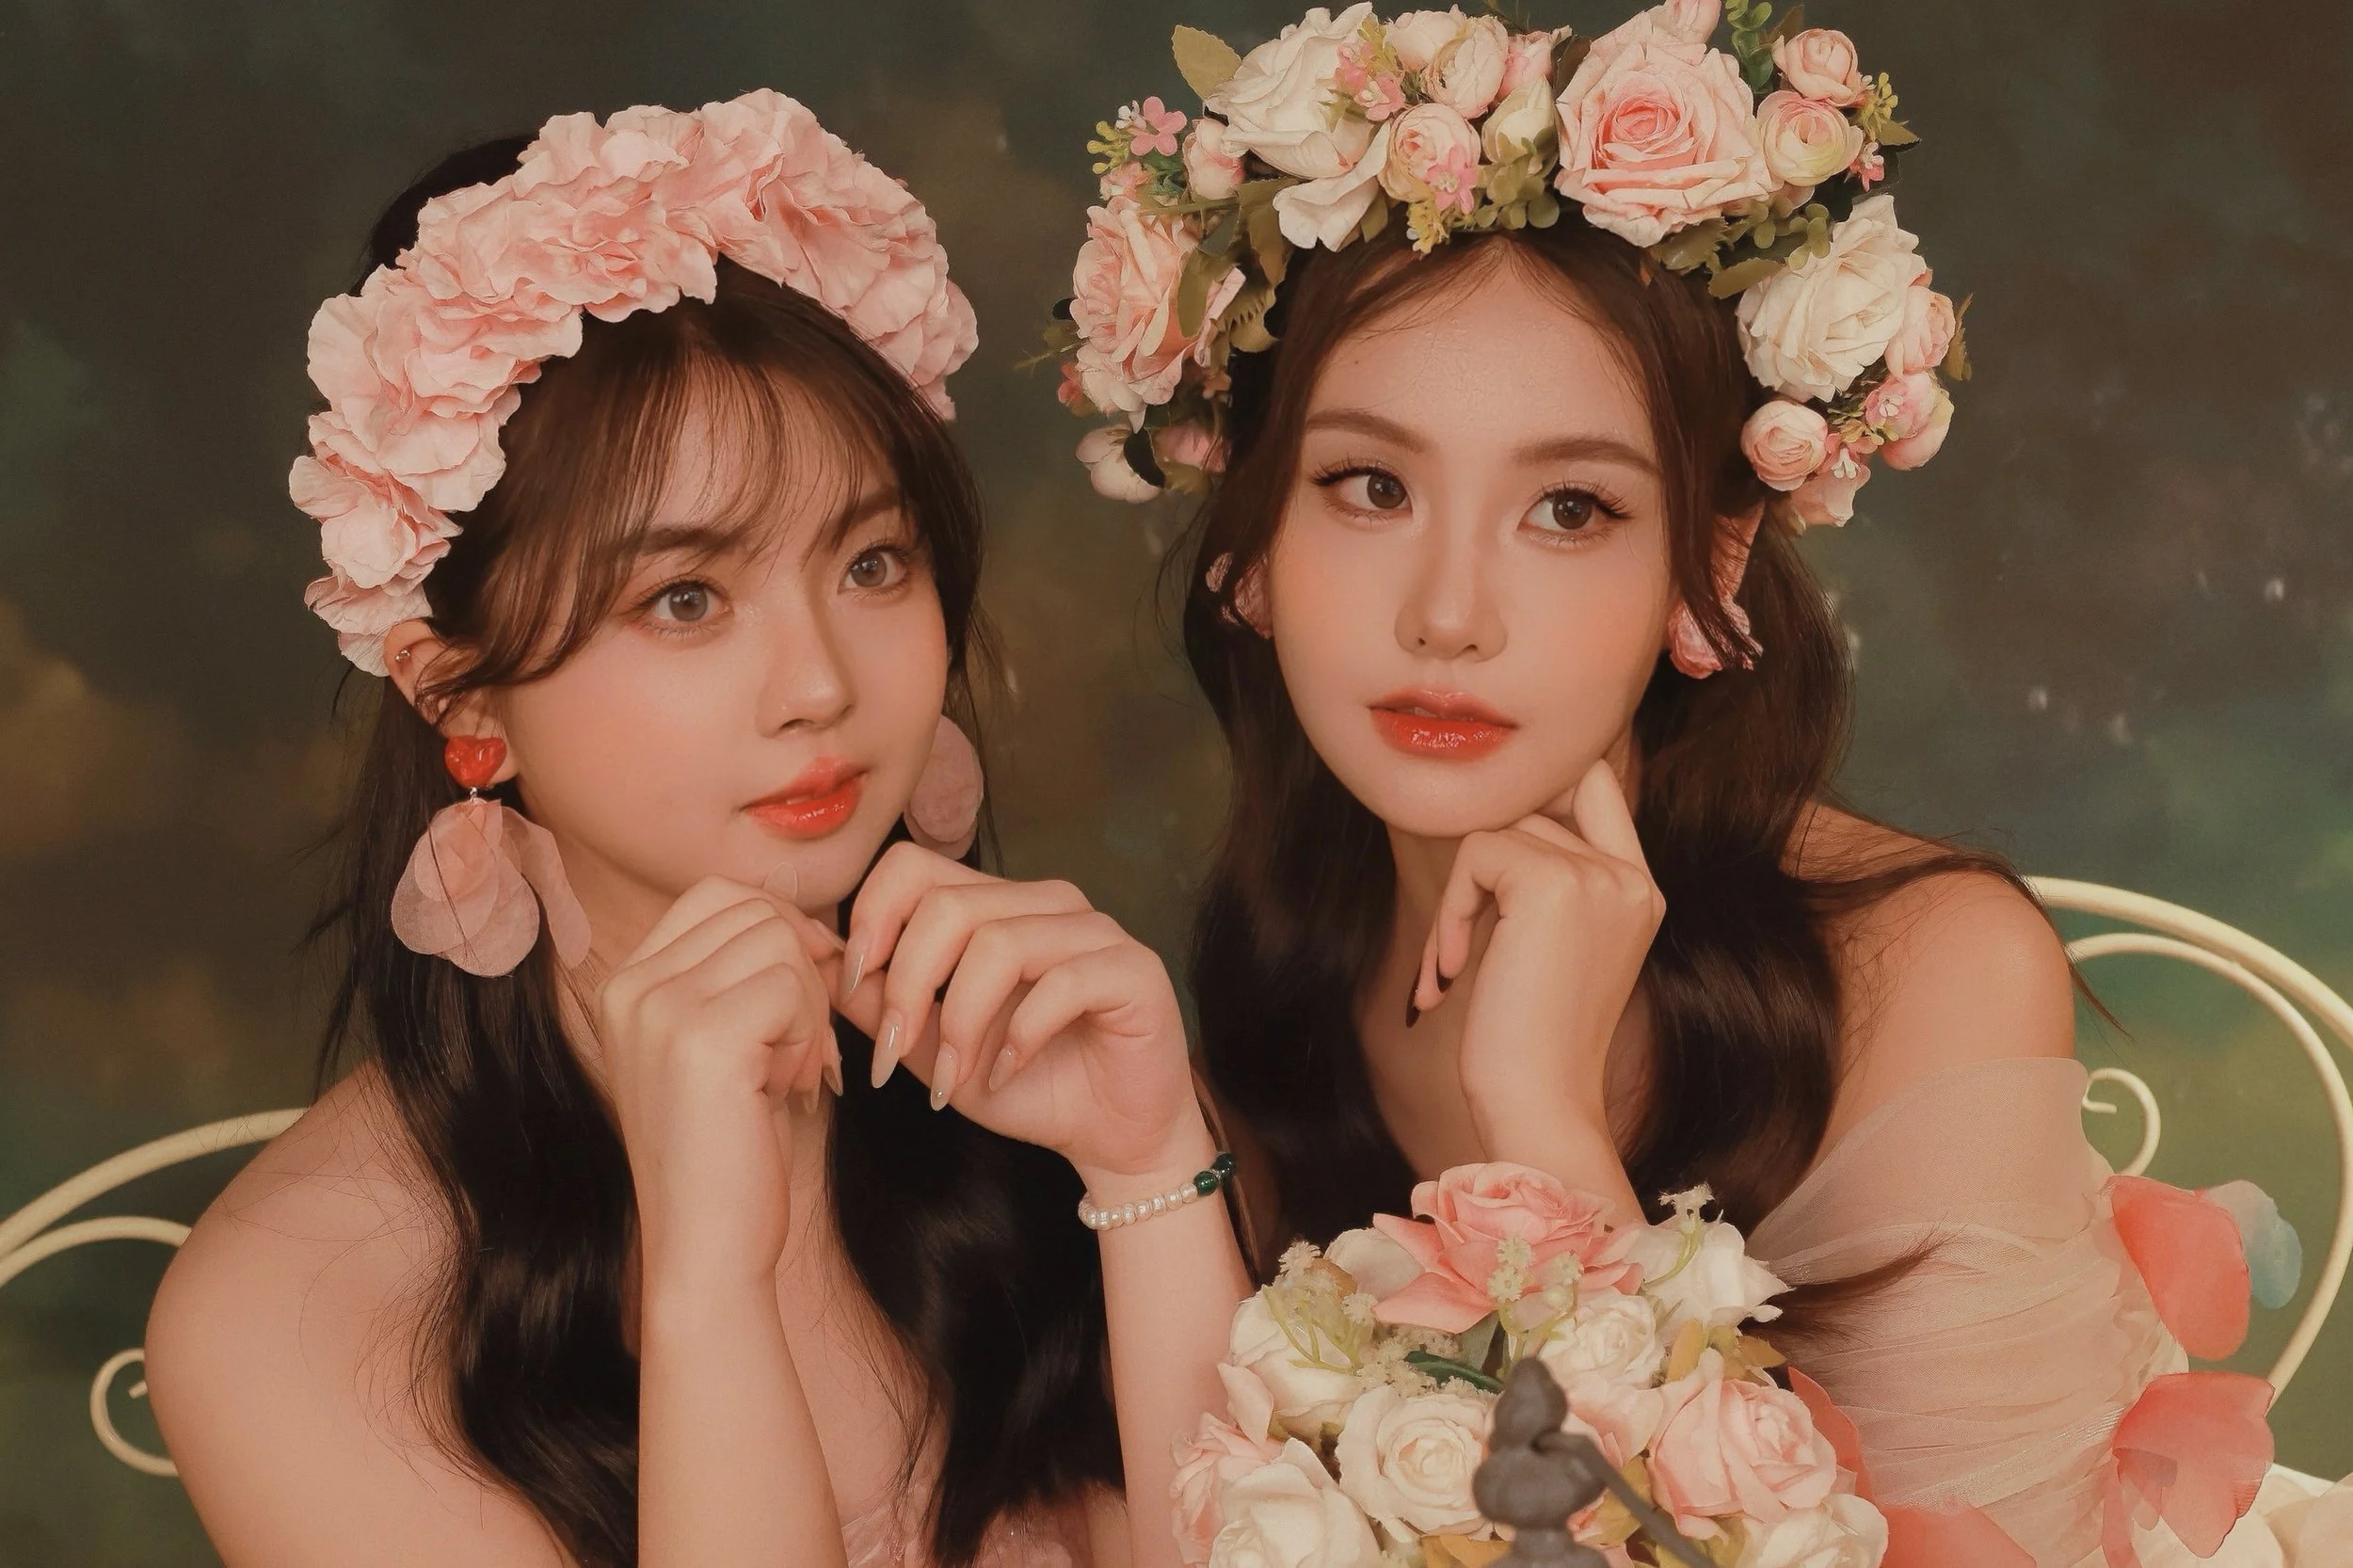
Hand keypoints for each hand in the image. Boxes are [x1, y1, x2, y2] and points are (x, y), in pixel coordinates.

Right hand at [598, 877, 842, 1289]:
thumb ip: (740, 979)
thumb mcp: (720, 1048)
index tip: (802, 998)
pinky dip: (812, 1036)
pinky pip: (792, 987)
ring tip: (793, 1074)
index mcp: (625, 984)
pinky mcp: (702, 1038)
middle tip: (802, 1050)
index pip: (719, 895)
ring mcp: (659, 1009)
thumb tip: (810, 921)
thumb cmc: (728, 1154)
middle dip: (802, 974)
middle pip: (756, 911)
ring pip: (780, 943)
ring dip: (810, 1009)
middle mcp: (630, 986)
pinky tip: (793, 1089)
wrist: (706, 1249)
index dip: (781, 932)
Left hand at [840, 843, 1206, 1184]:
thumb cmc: (1027, 1085)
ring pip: (999, 943)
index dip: (873, 920)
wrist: (1112, 1136)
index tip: (857, 989)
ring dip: (960, 1022)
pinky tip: (1009, 1072)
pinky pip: (1061, 982)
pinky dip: (1020, 1036)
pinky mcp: (1133, 969)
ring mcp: (1094, 930)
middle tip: (893, 1057)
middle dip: (907, 988)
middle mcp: (1045, 902)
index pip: (914, 866)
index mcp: (995, 904)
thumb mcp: (932, 1050)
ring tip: (954, 1077)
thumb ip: (881, 1004)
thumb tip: (821, 964)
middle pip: (947, 906)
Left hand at [1411, 761, 1662, 1165]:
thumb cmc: (1534, 1046)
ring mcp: (1598, 878)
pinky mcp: (1553, 884)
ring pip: (1500, 833)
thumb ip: (1549, 883)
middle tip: (1456, 943)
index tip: (1493, 861)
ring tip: (1450, 968)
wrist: (1541, 1105)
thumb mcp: (1556, 952)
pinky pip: (1477, 853)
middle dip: (1483, 868)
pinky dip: (1450, 910)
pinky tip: (1452, 970)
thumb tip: (1493, 825)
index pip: (1596, 783)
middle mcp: (1630, 878)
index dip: (1540, 792)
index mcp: (1641, 892)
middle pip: (1534, 808)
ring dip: (1458, 900)